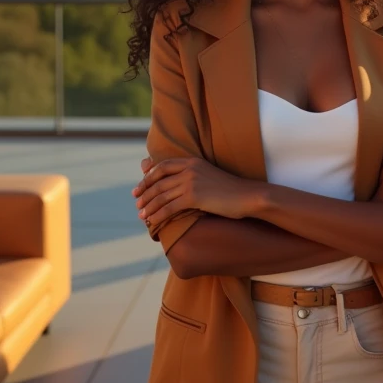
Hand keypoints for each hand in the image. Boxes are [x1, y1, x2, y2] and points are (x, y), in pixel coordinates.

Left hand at [132, 155, 256, 224]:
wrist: (246, 196)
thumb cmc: (229, 189)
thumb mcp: (207, 176)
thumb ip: (190, 175)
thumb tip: (175, 182)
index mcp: (191, 161)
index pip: (162, 166)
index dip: (147, 177)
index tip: (139, 187)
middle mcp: (189, 169)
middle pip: (158, 181)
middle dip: (144, 193)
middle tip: (136, 203)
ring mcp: (191, 182)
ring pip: (161, 195)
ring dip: (148, 206)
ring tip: (141, 215)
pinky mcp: (194, 197)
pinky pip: (169, 207)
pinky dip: (158, 215)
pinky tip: (152, 222)